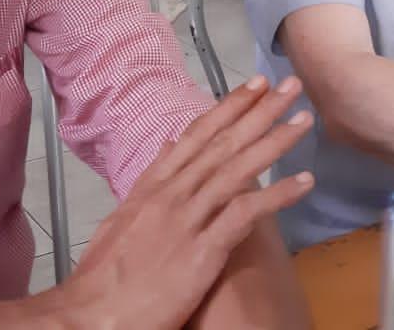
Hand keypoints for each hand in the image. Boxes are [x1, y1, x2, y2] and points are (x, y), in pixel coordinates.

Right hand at [61, 75, 313, 329]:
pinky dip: (277, 195)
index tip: (254, 86)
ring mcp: (187, 219)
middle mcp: (171, 193)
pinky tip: (303, 182)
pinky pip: (245, 214)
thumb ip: (148, 184)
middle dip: (258, 111)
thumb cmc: (105, 275)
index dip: (227, 108)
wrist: (90, 314)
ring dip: (274, 142)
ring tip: (303, 121)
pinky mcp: (201, 251)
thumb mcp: (122, 219)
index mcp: (152, 185)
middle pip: (222, 143)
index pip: (196, 135)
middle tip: (289, 86)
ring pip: (237, 169)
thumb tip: (166, 149)